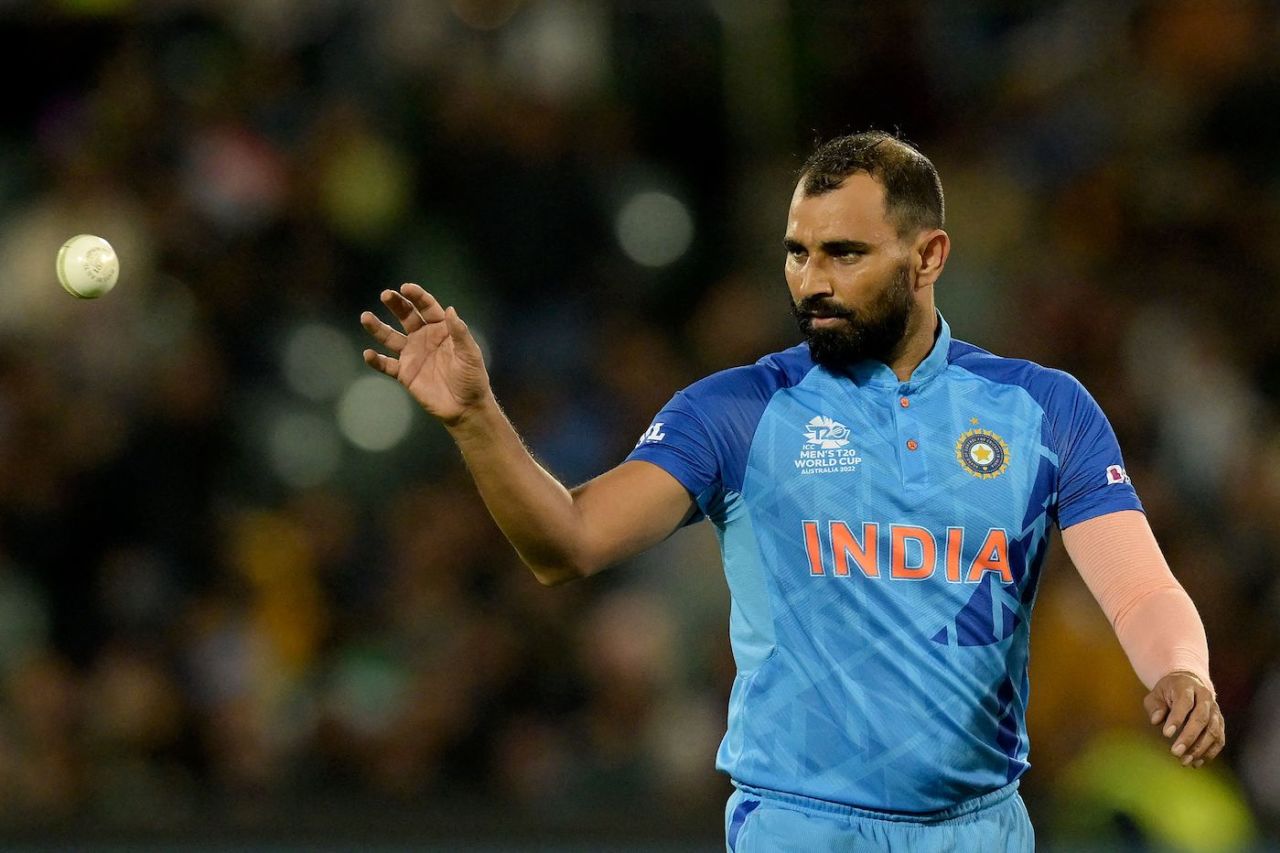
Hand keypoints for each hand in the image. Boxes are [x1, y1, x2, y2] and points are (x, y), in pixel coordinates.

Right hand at [360, 283, 490, 424]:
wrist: (465, 406)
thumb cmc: (472, 377)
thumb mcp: (470, 353)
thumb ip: (459, 332)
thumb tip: (450, 310)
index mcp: (441, 329)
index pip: (427, 308)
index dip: (417, 297)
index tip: (405, 288)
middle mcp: (423, 338)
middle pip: (406, 316)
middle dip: (396, 304)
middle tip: (385, 295)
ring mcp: (412, 355)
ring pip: (390, 337)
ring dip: (378, 328)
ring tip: (365, 317)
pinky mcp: (404, 373)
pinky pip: (386, 364)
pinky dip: (376, 360)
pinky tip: (368, 354)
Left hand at [1143, 671, 1224, 767]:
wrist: (1189, 683)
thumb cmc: (1168, 692)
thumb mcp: (1156, 694)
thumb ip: (1154, 706)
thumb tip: (1156, 720)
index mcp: (1187, 687)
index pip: (1184, 703)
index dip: (1176, 719)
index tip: (1166, 734)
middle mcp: (1205, 697)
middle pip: (1201, 718)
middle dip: (1189, 738)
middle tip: (1175, 753)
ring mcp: (1215, 710)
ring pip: (1213, 731)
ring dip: (1200, 748)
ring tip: (1185, 761)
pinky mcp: (1220, 722)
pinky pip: (1219, 739)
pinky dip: (1210, 752)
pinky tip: (1197, 762)